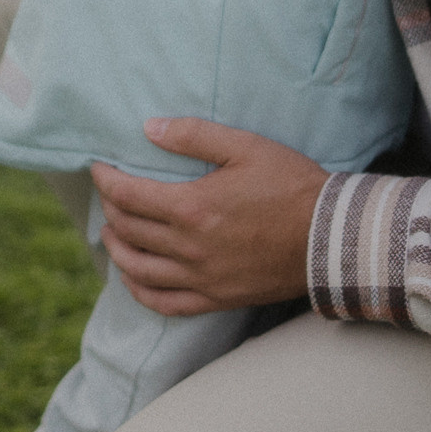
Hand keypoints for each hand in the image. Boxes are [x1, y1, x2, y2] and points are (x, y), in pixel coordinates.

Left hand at [92, 119, 328, 313]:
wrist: (330, 236)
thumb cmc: (291, 185)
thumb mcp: (245, 147)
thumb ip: (193, 135)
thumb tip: (149, 128)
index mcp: (192, 207)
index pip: (128, 196)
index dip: (106, 180)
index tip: (99, 168)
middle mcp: (189, 247)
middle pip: (129, 231)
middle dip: (110, 210)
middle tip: (109, 195)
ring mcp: (201, 278)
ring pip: (138, 270)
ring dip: (117, 250)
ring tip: (110, 235)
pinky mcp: (216, 299)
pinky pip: (165, 303)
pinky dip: (140, 292)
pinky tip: (133, 280)